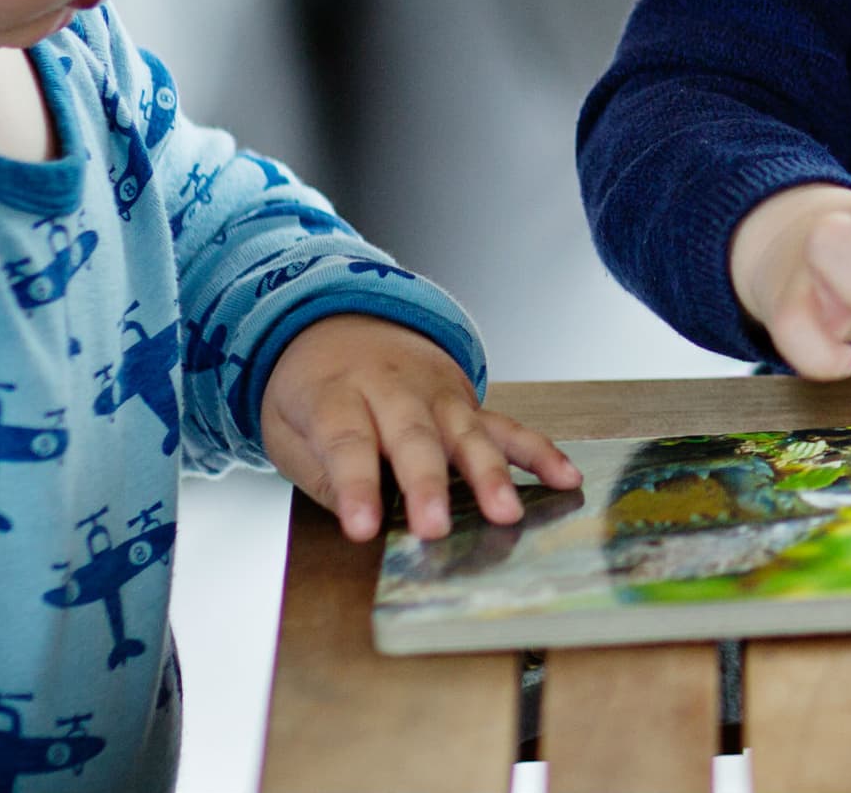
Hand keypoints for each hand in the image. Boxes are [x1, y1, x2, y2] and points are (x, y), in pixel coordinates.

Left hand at [259, 312, 579, 543]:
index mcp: (337, 394)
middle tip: (434, 528)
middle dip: (425, 485)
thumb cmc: (311, 387)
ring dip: (488, 474)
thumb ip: (321, 472)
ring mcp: (437, 392)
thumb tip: (360, 514)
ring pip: (466, 433)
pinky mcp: (467, 402)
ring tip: (506, 513)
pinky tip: (564, 478)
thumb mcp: (285, 427)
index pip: (348, 443)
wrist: (338, 322)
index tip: (362, 528)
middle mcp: (393, 389)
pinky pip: (506, 426)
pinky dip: (538, 451)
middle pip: (412, 437)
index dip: (356, 487)